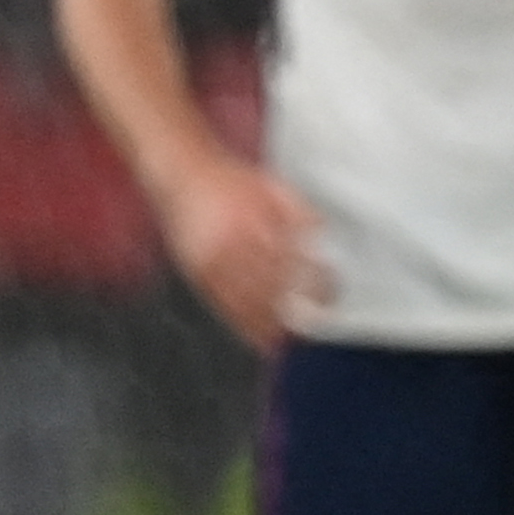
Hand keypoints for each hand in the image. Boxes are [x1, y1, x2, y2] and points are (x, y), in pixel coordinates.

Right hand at [163, 155, 320, 351]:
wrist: (181, 174)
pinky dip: (245, 326)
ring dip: (272, 325)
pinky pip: (222, 307)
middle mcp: (230, 245)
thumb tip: (326, 242)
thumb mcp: (274, 188)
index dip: (313, 283)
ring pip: (245, 304)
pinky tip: (262, 340)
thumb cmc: (232, 181)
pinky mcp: (196, 274)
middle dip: (296, 309)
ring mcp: (209, 262)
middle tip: (319, 321)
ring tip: (295, 340)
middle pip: (269, 287)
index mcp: (253, 222)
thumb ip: (302, 215)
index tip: (332, 293)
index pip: (292, 262)